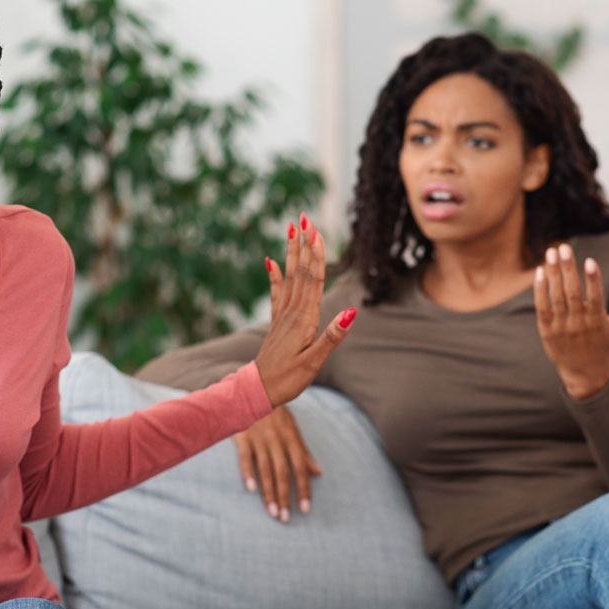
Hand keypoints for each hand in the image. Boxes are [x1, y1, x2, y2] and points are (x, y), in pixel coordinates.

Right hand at [232, 405, 321, 522]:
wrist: (253, 390)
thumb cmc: (276, 414)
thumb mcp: (293, 430)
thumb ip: (304, 453)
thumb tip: (319, 473)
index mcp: (291, 440)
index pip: (300, 468)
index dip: (303, 489)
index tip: (305, 509)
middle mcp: (277, 441)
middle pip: (283, 473)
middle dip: (285, 496)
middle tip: (285, 518)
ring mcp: (259, 439)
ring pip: (265, 469)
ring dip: (269, 492)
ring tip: (272, 512)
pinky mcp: (242, 437)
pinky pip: (245, 457)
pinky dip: (248, 472)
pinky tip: (251, 489)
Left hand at [254, 213, 354, 406]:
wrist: (258, 390)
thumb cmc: (288, 379)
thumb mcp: (314, 362)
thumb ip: (332, 336)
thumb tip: (350, 312)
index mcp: (304, 320)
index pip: (313, 281)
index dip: (316, 255)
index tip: (316, 231)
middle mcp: (292, 312)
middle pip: (300, 272)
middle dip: (303, 244)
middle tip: (303, 217)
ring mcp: (282, 316)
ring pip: (289, 277)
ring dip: (292, 252)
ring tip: (292, 229)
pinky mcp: (277, 322)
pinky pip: (277, 293)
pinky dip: (274, 275)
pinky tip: (271, 260)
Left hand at [534, 243, 608, 398]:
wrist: (584, 371)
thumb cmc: (606, 344)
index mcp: (598, 320)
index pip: (595, 297)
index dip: (592, 279)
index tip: (589, 260)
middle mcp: (578, 323)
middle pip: (572, 292)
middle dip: (567, 268)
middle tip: (563, 247)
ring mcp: (561, 326)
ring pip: (556, 296)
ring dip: (552, 273)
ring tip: (550, 252)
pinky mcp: (547, 329)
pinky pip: (542, 306)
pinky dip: (539, 290)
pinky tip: (539, 272)